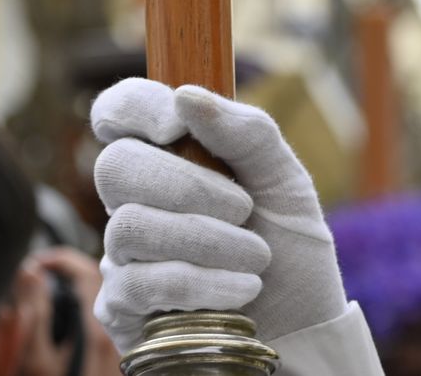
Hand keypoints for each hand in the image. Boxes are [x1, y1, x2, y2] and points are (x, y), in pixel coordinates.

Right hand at [34, 248, 124, 375]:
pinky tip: (62, 317)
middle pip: (97, 281)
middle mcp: (115, 330)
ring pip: (101, 298)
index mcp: (96, 326)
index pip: (87, 270)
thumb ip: (33, 313)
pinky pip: (102, 317)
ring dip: (74, 289)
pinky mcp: (115, 353)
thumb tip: (28, 270)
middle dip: (67, 270)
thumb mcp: (35, 360)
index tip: (35, 263)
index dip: (59, 259)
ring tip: (45, 293)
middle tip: (38, 274)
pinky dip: (82, 308)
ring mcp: (118, 341)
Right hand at [90, 78, 348, 351]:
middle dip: (188, 187)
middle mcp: (137, 201)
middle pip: (114, 167)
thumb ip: (247, 133)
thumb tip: (186, 95)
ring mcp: (124, 255)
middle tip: (245, 209)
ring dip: (204, 240)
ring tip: (256, 258)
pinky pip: (138, 283)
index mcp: (171, 158)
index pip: (118, 112)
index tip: (175, 123)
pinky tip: (241, 289)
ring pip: (127, 227)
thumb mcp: (286, 181)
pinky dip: (200, 282)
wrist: (305, 325)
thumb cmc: (292, 247)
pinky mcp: (122, 308)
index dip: (133, 107)